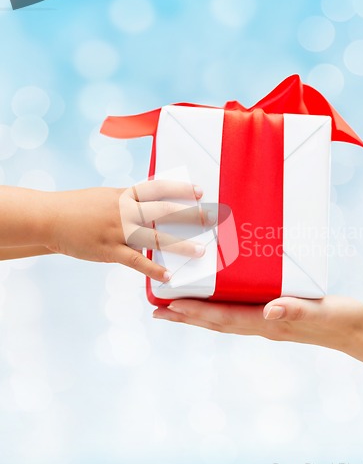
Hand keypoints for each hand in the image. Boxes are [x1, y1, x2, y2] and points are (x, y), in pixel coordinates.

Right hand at [43, 180, 206, 280]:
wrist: (50, 218)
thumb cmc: (80, 206)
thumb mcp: (107, 195)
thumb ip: (130, 198)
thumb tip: (152, 197)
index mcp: (124, 195)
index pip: (157, 189)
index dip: (180, 189)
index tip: (200, 191)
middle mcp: (124, 210)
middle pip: (163, 211)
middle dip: (190, 215)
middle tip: (212, 218)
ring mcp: (117, 231)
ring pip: (155, 237)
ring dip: (180, 245)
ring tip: (200, 250)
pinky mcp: (109, 251)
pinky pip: (136, 261)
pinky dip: (153, 269)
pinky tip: (169, 275)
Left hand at [152, 296, 362, 353]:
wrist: (356, 332)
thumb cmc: (341, 319)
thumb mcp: (322, 311)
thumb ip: (296, 308)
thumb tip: (270, 310)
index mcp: (270, 323)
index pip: (225, 317)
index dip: (197, 312)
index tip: (171, 306)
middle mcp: (264, 326)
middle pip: (217, 322)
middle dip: (187, 317)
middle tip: (158, 312)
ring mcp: (268, 324)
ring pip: (225, 320)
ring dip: (198, 316)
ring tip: (175, 310)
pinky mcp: (275, 319)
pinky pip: (239, 315)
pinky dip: (219, 312)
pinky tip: (215, 304)